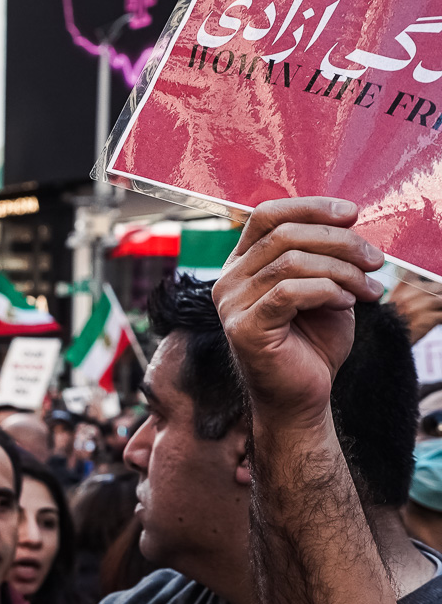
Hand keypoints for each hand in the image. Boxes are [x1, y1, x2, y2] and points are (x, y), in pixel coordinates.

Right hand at [212, 196, 383, 428]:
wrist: (303, 396)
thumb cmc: (312, 343)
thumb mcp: (322, 287)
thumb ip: (322, 255)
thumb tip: (345, 221)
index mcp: (242, 265)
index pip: (267, 215)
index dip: (310, 207)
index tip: (351, 214)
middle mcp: (228, 281)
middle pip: (285, 235)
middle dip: (340, 242)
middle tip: (376, 261)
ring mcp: (231, 305)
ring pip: (291, 262)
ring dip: (342, 271)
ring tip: (368, 289)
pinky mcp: (244, 328)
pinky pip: (290, 292)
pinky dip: (328, 292)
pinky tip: (346, 303)